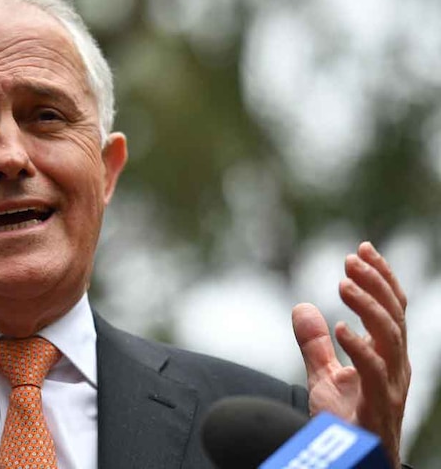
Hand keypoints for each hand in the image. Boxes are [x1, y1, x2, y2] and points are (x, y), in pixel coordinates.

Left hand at [292, 242, 409, 467]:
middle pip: (394, 316)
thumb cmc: (344, 424)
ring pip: (391, 337)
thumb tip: (301, 307)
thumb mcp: (323, 377)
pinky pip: (374, 372)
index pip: (391, 309)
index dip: (381, 278)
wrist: (347, 463)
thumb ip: (315, 344)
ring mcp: (390, 387)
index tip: (362, 249)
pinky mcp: (378, 407)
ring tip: (344, 282)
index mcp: (387, 357)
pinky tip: (339, 328)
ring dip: (368, 306)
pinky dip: (359, 347)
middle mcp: (395, 367)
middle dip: (376, 283)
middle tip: (351, 259)